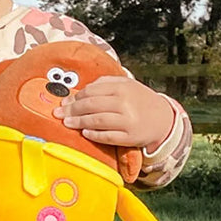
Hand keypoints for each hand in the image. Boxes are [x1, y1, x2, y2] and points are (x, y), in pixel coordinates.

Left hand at [53, 76, 174, 152]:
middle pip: (91, 105)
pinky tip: (84, 133)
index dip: (75, 97)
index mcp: (122, 87)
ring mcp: (127, 121)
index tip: (63, 102)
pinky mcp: (129, 137)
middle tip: (57, 114)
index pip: (92, 91)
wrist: (163, 119)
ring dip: (78, 122)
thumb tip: (79, 91)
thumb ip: (105, 83)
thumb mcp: (126, 85)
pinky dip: (94, 134)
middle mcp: (124, 103)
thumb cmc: (139, 100)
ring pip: (97, 120)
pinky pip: (108, 136)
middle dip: (71, 110)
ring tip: (66, 123)